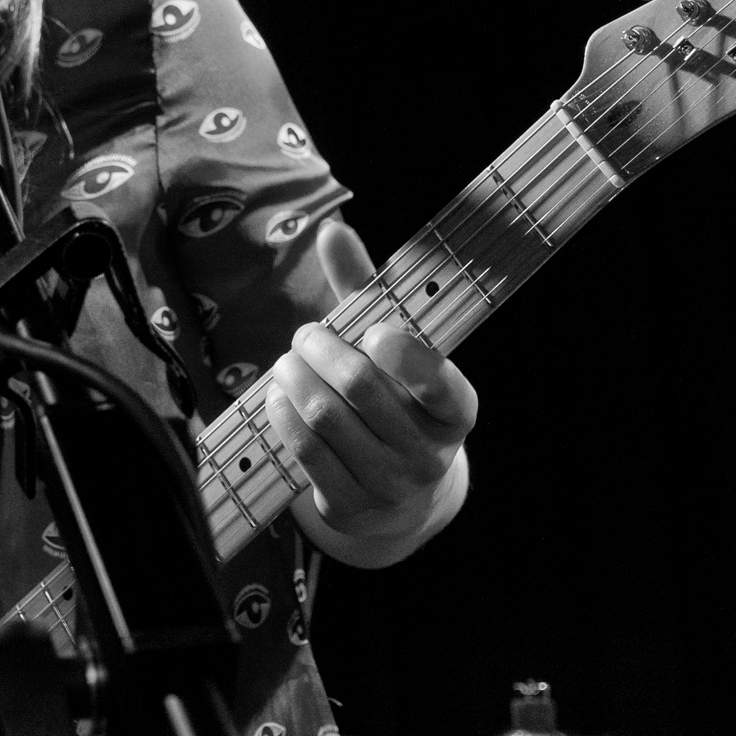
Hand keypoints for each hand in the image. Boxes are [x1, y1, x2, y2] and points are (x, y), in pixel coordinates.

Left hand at [264, 220, 478, 566]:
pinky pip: (306, 453)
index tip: (374, 333)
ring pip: (327, 418)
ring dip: (294, 379)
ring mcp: (391, 485)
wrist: (398, 494)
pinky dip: (283, 415)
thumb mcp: (392, 349)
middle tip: (305, 335)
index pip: (441, 384)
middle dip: (322, 350)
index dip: (407, 357)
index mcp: (456, 409)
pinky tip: (278, 396)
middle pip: (362, 388)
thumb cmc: (393, 399)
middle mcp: (431, 452)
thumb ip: (367, 290)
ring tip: (286, 362)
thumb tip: (332, 229)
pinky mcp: (352, 506)